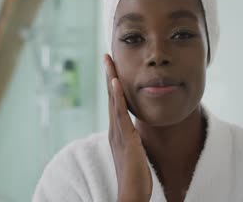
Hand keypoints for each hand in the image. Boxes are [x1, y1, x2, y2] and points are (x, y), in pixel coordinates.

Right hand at [104, 54, 151, 201]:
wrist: (132, 193)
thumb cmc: (135, 175)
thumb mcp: (134, 151)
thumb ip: (132, 139)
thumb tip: (134, 132)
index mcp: (118, 131)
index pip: (114, 102)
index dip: (113, 83)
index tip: (113, 67)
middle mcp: (115, 129)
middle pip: (110, 97)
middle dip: (108, 75)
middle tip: (106, 55)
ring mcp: (118, 133)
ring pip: (113, 101)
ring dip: (110, 79)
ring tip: (108, 61)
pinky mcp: (125, 138)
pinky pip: (120, 114)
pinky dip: (117, 96)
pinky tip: (116, 82)